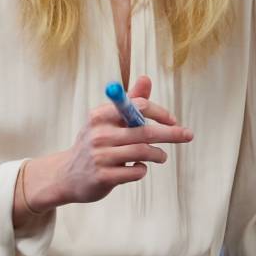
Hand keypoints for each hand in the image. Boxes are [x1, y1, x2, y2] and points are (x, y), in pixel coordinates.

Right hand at [13, 75, 192, 222]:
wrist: (67, 176)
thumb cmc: (96, 144)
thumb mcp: (108, 121)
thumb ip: (129, 102)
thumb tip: (146, 78)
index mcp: (100, 115)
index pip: (137, 107)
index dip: (161, 113)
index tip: (173, 121)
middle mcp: (99, 134)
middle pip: (145, 131)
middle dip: (172, 133)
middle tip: (188, 135)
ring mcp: (100, 156)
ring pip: (143, 152)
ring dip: (158, 154)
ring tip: (161, 156)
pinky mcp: (103, 177)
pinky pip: (135, 172)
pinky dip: (142, 170)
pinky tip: (139, 168)